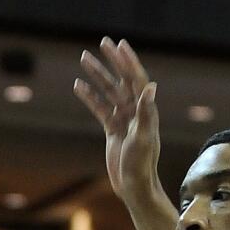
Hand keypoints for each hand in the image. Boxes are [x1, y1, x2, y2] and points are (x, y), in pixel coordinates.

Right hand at [74, 38, 160, 200]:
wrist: (134, 186)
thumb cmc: (140, 164)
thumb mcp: (142, 138)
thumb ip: (146, 112)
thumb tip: (150, 87)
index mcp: (145, 111)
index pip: (136, 79)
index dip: (128, 61)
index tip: (118, 45)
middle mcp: (136, 111)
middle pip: (122, 80)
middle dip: (112, 61)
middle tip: (102, 42)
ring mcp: (124, 120)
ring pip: (108, 92)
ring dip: (97, 75)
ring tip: (83, 59)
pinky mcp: (113, 130)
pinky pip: (100, 109)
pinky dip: (90, 97)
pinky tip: (78, 86)